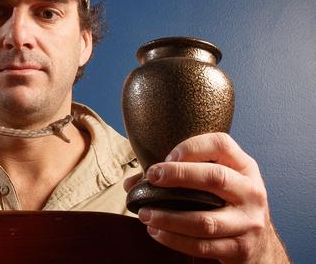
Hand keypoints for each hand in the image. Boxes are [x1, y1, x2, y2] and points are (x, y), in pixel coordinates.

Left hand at [123, 133, 289, 262]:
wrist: (260, 245)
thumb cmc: (226, 204)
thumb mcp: (217, 184)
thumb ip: (180, 176)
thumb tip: (132, 184)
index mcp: (244, 168)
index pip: (222, 144)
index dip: (191, 147)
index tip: (166, 157)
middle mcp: (251, 192)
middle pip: (215, 177)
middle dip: (178, 175)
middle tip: (151, 178)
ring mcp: (249, 222)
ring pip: (205, 220)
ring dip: (169, 217)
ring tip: (145, 214)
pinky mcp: (240, 249)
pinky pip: (202, 246)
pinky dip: (174, 239)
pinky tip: (156, 232)